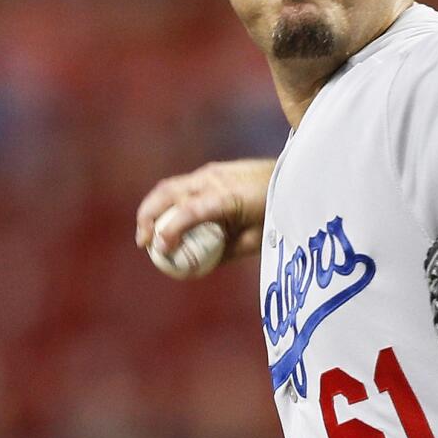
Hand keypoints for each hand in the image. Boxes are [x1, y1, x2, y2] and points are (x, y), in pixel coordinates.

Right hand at [135, 158, 274, 261]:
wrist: (294, 176)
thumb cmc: (278, 210)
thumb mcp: (255, 238)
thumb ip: (226, 251)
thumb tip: (197, 267)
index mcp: (227, 197)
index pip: (189, 211)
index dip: (170, 230)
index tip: (160, 249)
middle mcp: (213, 179)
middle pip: (167, 193)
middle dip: (148, 217)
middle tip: (143, 243)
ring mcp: (211, 172)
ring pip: (169, 186)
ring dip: (153, 208)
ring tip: (148, 234)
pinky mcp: (212, 171)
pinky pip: (181, 185)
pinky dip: (167, 203)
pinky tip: (165, 221)